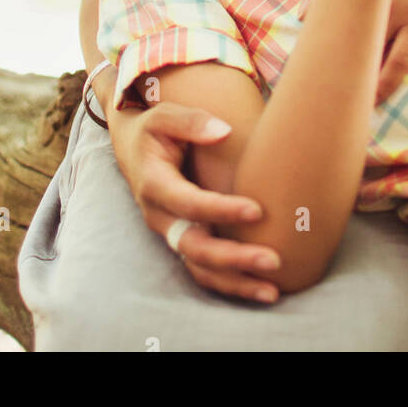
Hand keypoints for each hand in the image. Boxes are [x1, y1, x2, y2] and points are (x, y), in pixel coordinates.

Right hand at [107, 99, 281, 302]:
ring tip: (273, 291)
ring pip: (199, 268)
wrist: (133, 149)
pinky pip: (203, 271)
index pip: (189, 204)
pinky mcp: (182, 241)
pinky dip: (230, 284)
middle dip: (234, 258)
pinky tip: (260, 289)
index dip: (222, 210)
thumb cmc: (154, 130)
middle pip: (195, 248)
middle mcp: (160, 217)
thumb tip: (224, 131)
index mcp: (154, 185)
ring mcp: (170, 233)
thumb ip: (192, 121)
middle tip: (274, 260)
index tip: (258, 210)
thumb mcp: (164, 116)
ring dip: (235, 282)